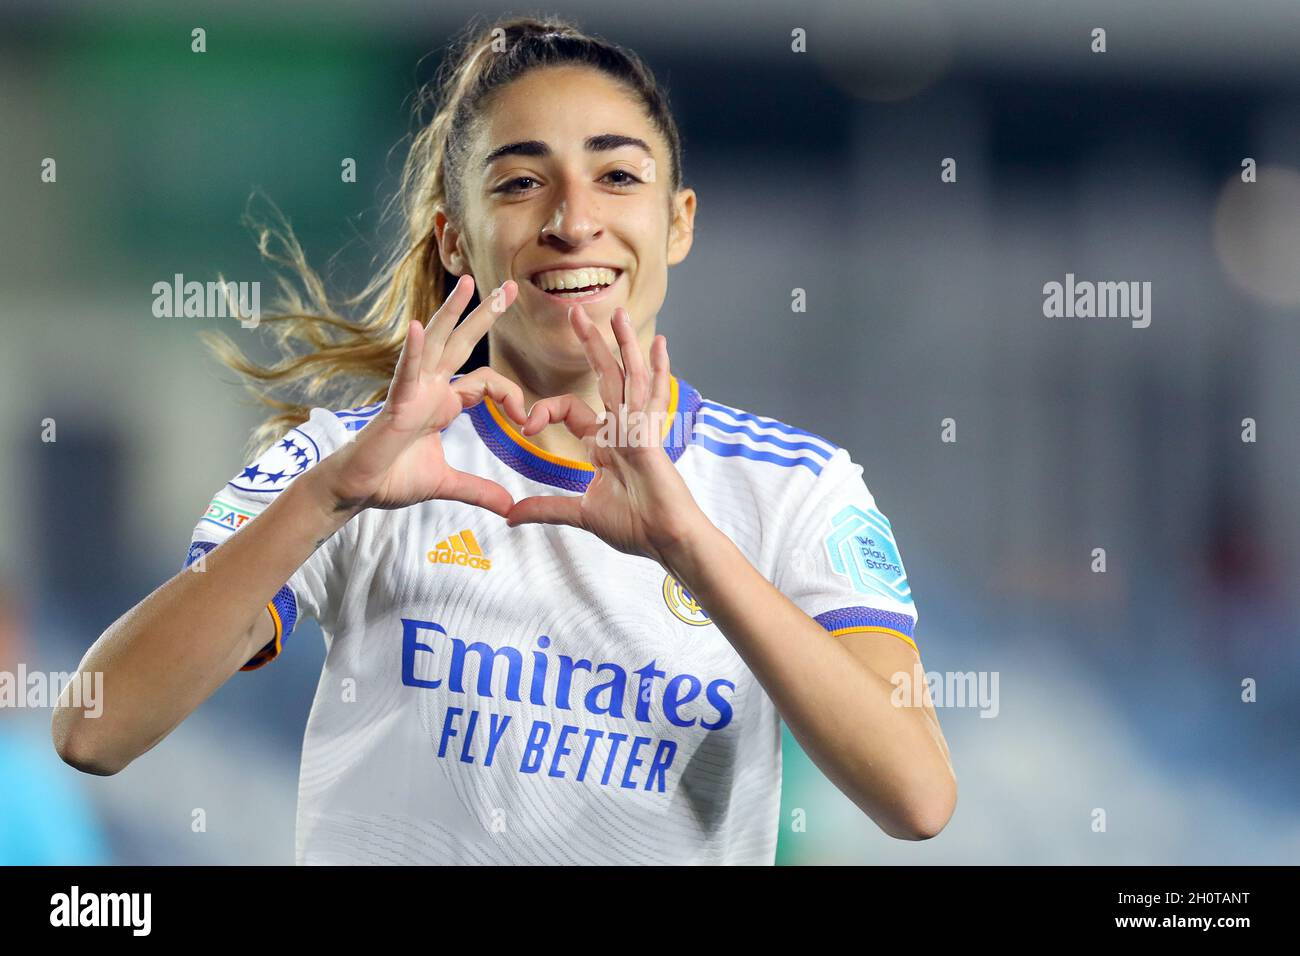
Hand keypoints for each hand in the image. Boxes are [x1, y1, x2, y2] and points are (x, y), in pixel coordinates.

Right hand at [316, 275, 527, 517]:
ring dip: (451, 312)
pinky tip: (418, 327)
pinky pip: (406, 373)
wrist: (360, 490)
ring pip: (436, 344)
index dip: (511, 395)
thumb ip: (479, 490)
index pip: (486, 382)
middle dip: (486, 314)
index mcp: (443, 402)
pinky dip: (413, 351)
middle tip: (510, 287)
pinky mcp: (396, 404)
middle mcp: (430, 388)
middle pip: (463, 343)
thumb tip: (509, 506)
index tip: (526, 420)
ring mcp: (412, 391)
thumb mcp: (448, 483)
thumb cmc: (394, 478)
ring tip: (468, 282)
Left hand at [504, 305, 710, 564]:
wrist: (665, 541)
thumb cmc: (635, 527)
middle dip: (592, 344)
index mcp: (605, 444)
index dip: (546, 410)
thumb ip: (545, 508)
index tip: (526, 424)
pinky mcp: (650, 437)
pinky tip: (659, 344)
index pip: (571, 410)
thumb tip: (509, 515)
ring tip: (618, 313)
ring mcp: (639, 430)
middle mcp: (622, 429)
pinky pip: (650, 397)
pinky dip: (656, 370)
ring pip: (629, 377)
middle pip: (606, 377)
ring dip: (623, 344)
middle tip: (576, 312)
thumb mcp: (579, 514)